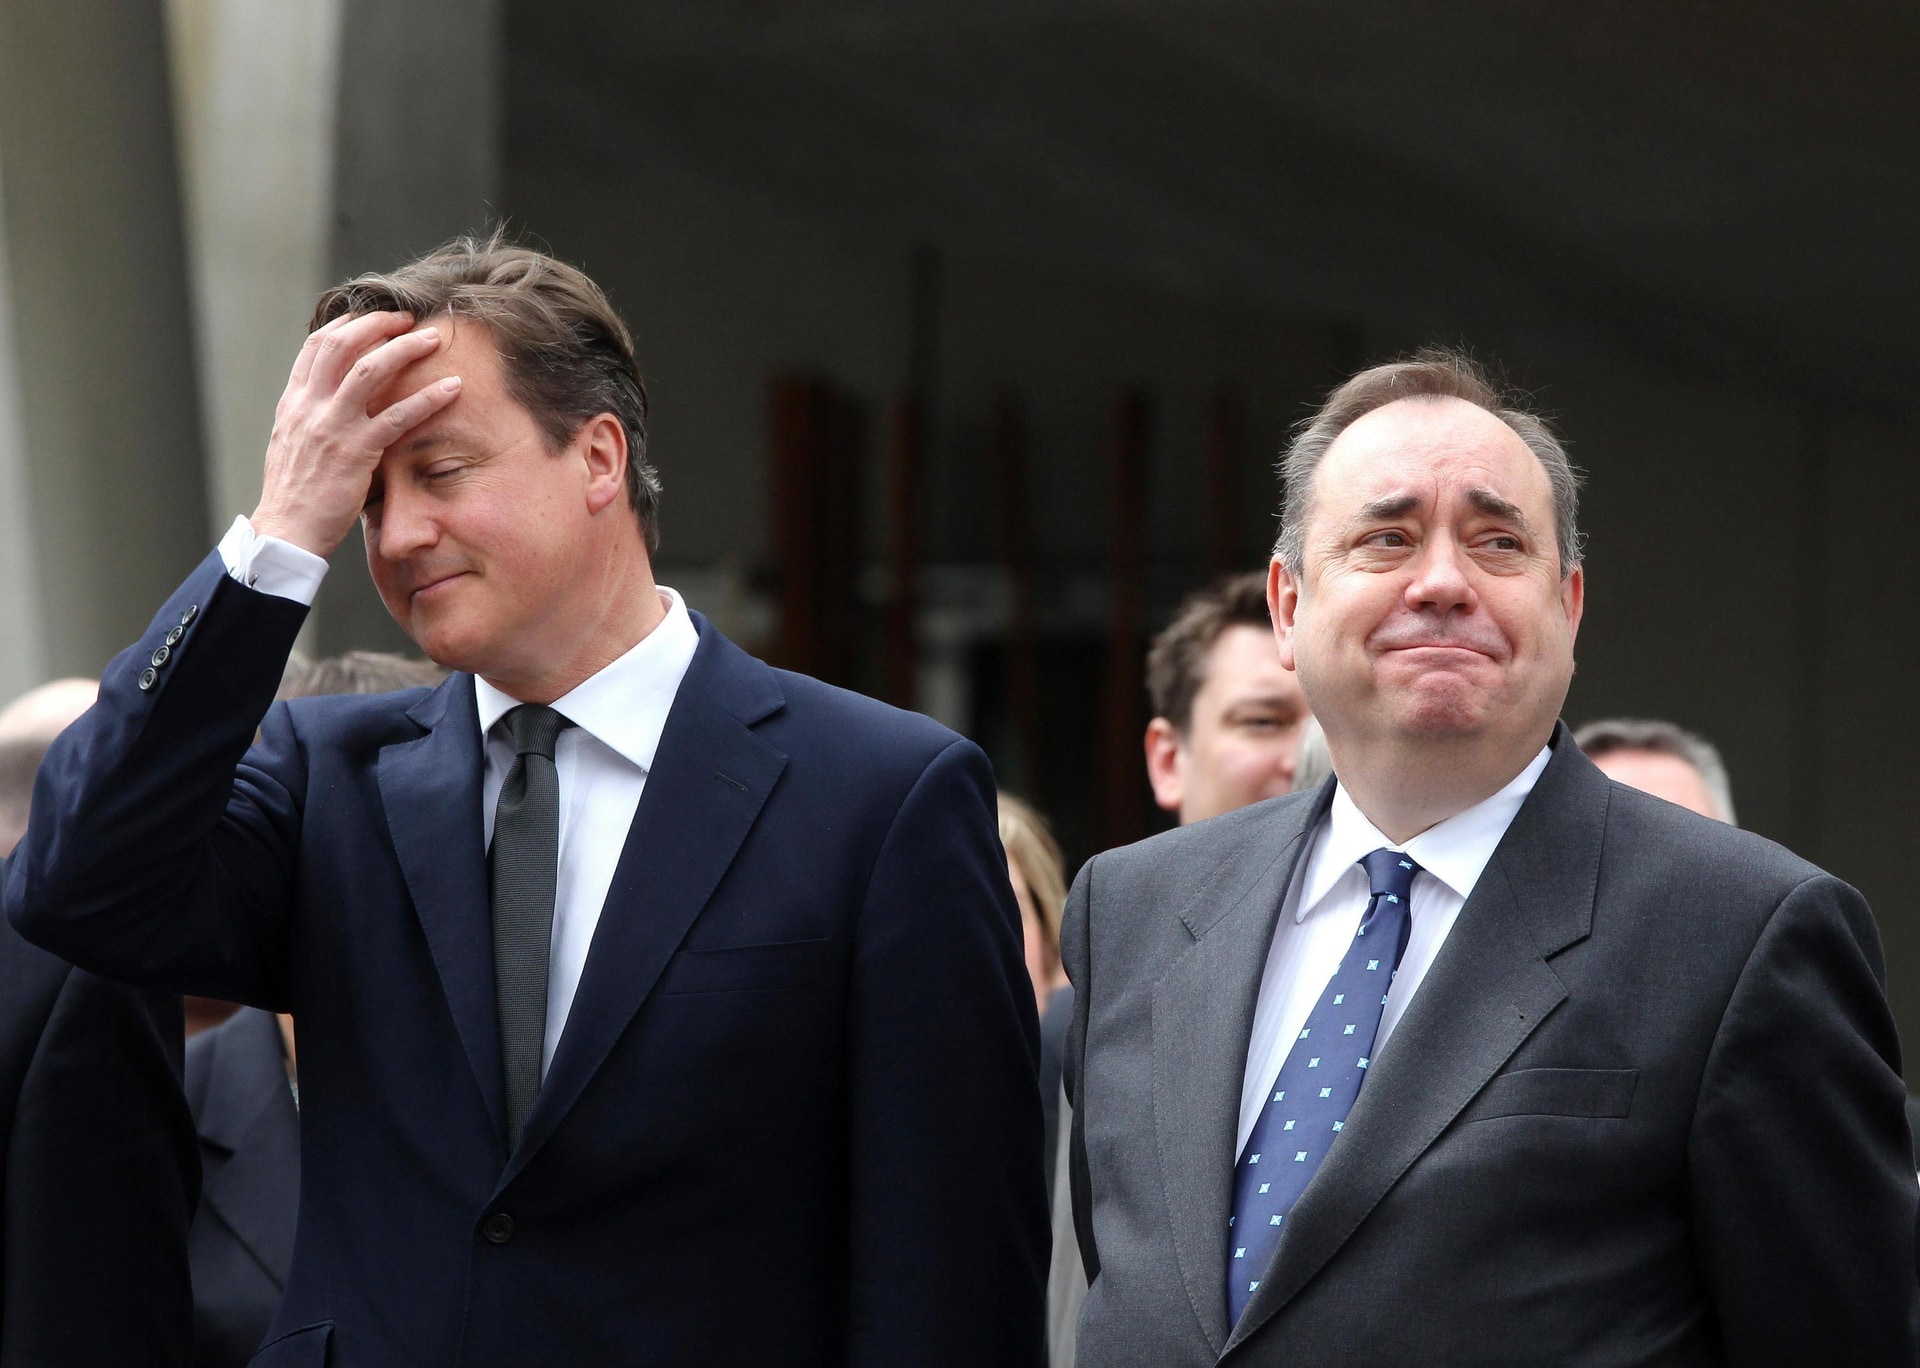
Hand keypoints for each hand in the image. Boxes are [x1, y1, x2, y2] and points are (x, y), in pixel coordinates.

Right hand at [249, 311, 461, 557]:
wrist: (286, 531)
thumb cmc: (296, 494)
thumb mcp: (293, 444)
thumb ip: (311, 417)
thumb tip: (332, 400)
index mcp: (294, 403)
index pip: (316, 347)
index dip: (347, 325)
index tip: (373, 316)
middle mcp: (309, 407)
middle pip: (342, 345)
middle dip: (377, 325)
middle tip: (407, 319)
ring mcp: (332, 428)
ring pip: (369, 370)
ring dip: (405, 349)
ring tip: (433, 340)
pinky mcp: (355, 453)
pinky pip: (398, 417)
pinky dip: (428, 398)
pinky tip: (452, 389)